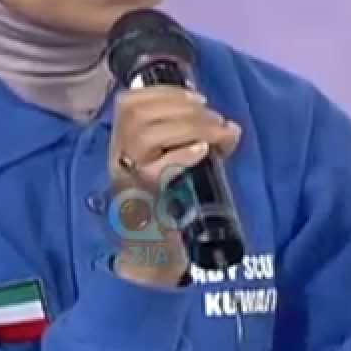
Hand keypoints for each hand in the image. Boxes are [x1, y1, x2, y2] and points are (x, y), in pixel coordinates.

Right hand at [108, 86, 241, 286]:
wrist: (155, 258)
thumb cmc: (169, 208)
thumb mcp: (178, 166)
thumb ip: (199, 143)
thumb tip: (231, 129)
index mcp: (124, 144)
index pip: (128, 103)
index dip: (164, 92)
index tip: (197, 97)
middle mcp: (119, 158)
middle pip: (138, 115)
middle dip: (183, 107)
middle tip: (215, 119)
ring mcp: (128, 179)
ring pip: (146, 135)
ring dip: (188, 125)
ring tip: (215, 133)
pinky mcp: (142, 200)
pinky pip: (157, 168)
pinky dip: (183, 154)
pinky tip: (204, 151)